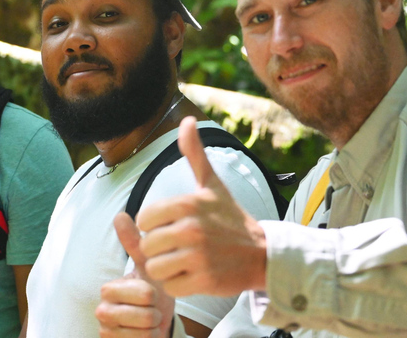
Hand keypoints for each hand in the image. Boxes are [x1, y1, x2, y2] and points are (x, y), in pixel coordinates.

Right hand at [96, 213, 174, 337]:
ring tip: (148, 321)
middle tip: (150, 309)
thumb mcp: (147, 268)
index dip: (154, 294)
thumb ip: (134, 244)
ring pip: (144, 330)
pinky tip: (144, 335)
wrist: (154, 326)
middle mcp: (102, 310)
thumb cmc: (152, 295)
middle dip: (155, 312)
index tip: (149, 294)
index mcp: (108, 289)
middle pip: (143, 312)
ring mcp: (106, 331)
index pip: (142, 292)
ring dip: (154, 327)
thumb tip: (119, 215)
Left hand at [137, 116, 267, 297]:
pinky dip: (178, 285)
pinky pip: (170, 287)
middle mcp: (191, 228)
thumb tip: (187, 119)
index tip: (173, 226)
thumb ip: (194, 154)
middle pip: (147, 245)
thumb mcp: (211, 184)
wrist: (262, 254)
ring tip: (184, 262)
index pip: (144, 219)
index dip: (154, 226)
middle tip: (180, 248)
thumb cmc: (231, 218)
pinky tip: (192, 276)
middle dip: (159, 250)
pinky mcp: (204, 281)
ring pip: (155, 268)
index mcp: (188, 203)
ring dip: (166, 269)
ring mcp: (198, 256)